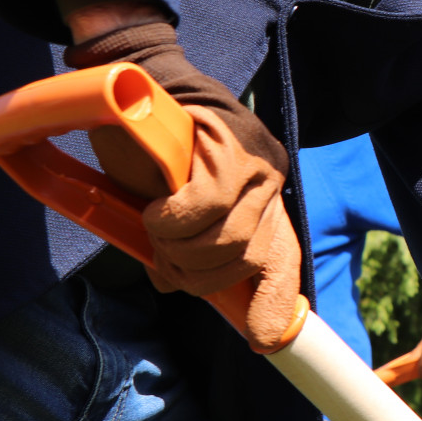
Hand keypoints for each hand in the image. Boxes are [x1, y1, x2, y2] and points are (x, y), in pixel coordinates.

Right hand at [141, 107, 303, 352]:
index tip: (259, 339)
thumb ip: (182, 242)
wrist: (138, 81)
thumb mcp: (171, 203)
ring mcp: (256, 167)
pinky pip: (204, 209)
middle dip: (201, 274)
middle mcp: (270, 185)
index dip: (272, 302)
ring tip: (157, 231)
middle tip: (166, 259)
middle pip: (249, 259)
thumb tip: (174, 283)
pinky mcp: (230, 151)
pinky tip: (155, 212)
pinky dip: (171, 222)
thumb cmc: (151, 146)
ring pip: (229, 241)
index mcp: (264, 200)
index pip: (283, 258)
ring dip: (182, 250)